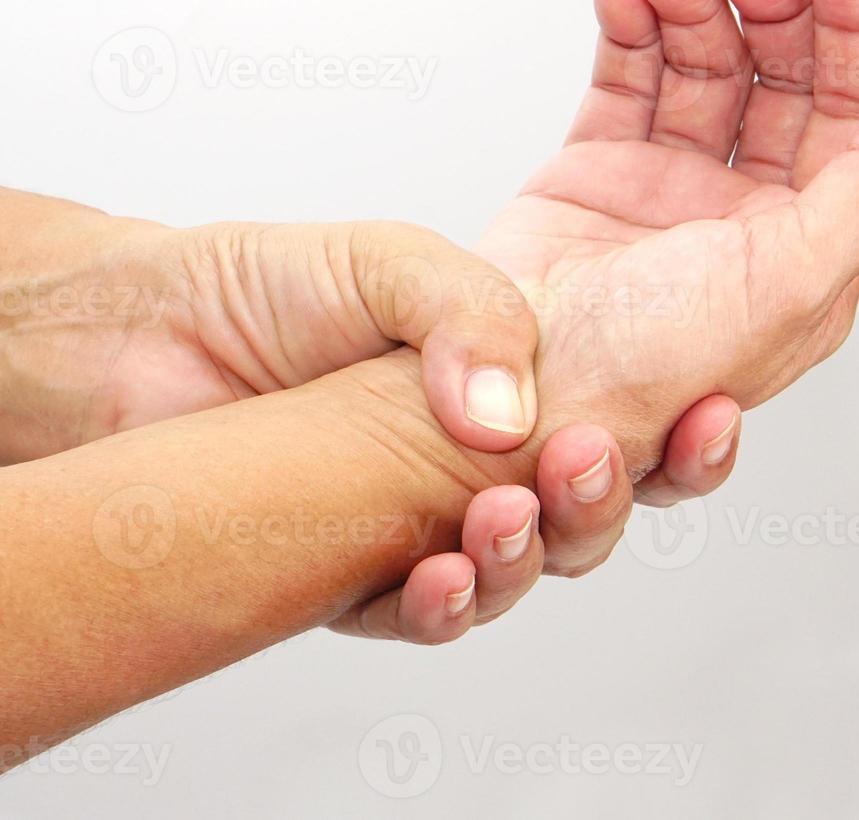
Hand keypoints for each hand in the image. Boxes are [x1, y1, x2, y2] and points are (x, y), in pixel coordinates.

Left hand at [0, 208, 740, 639]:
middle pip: (594, 507)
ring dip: (532, 554)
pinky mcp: (362, 569)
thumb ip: (469, 313)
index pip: (635, 418)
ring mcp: (431, 514)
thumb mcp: (392, 262)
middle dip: (606, 496)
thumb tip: (512, 415)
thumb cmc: (269, 286)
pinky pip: (426, 609)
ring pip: (527, 566)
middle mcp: (490, 457)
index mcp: (525, 379)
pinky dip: (444, 603)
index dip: (686, 431)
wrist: (140, 332)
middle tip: (582, 460)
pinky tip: (439, 578)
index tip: (706, 411)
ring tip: (501, 516)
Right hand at [478, 0, 858, 470]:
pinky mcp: (600, 174)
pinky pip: (629, 78)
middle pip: (785, 74)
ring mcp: (674, 192)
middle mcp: (750, 218)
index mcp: (812, 248)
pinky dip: (630, 27)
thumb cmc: (638, 383)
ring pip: (707, 64)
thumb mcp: (787, 283)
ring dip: (692, 0)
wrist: (497, 408)